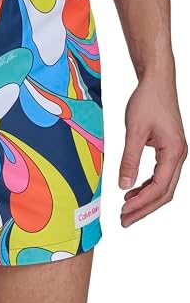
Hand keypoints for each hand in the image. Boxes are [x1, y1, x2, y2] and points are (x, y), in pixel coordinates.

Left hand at [119, 77, 186, 226]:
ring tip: (125, 209)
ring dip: (145, 199)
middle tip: (124, 220)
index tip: (124, 213)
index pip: (159, 188)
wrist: (156, 82)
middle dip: (144, 208)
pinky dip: (146, 186)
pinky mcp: (167, 150)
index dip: (141, 204)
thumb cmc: (147, 102)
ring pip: (163, 186)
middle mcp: (178, 156)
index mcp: (174, 153)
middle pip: (164, 193)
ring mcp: (175, 154)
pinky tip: (131, 190)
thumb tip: (124, 185)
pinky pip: (159, 175)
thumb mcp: (135, 131)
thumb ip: (130, 159)